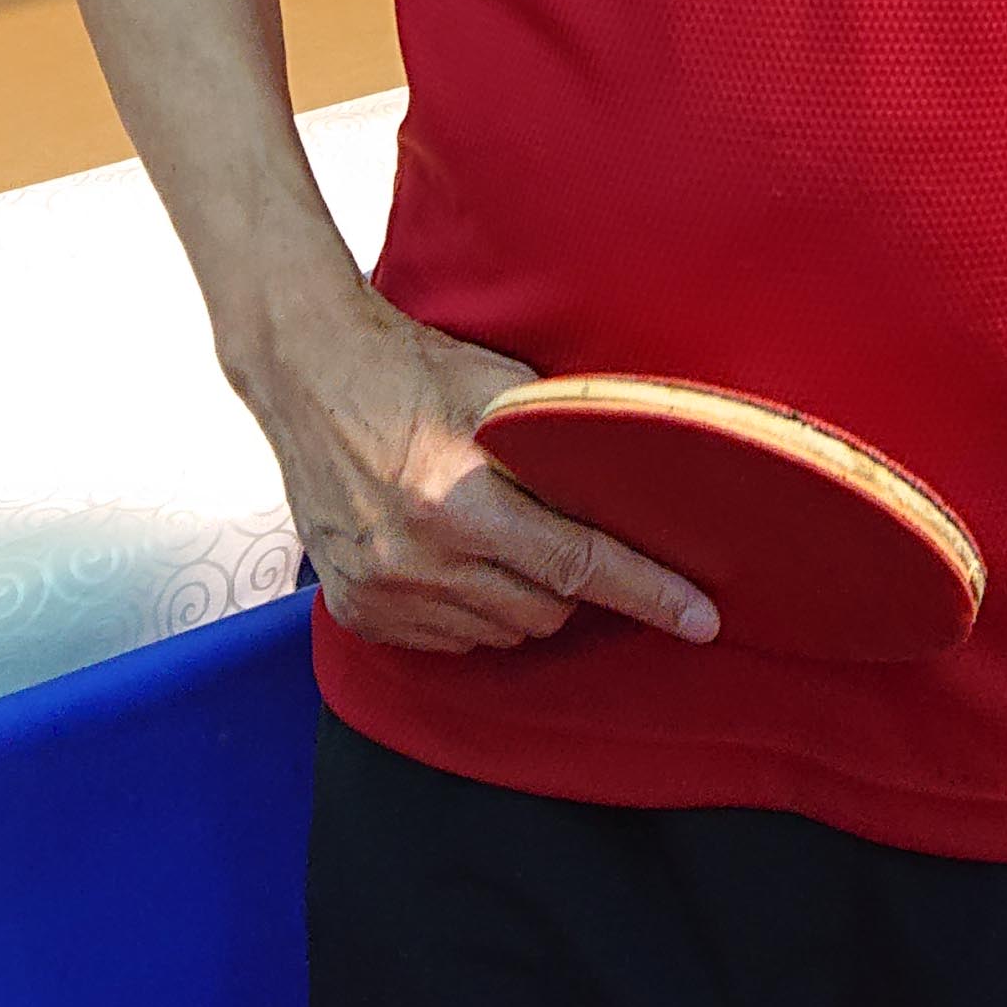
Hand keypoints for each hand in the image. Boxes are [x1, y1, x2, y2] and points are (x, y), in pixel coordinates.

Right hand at [251, 297, 720, 658]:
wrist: (305, 371)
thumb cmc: (411, 367)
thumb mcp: (499, 388)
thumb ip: (562, 444)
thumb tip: (642, 488)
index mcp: (457, 499)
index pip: (580, 563)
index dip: (650, 593)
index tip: (701, 618)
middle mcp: (417, 557)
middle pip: (548, 609)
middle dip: (572, 579)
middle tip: (556, 526)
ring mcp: (383, 591)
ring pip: (502, 631)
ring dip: (521, 596)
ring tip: (495, 532)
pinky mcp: (358, 610)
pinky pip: (450, 638)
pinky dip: (469, 607)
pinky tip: (452, 554)